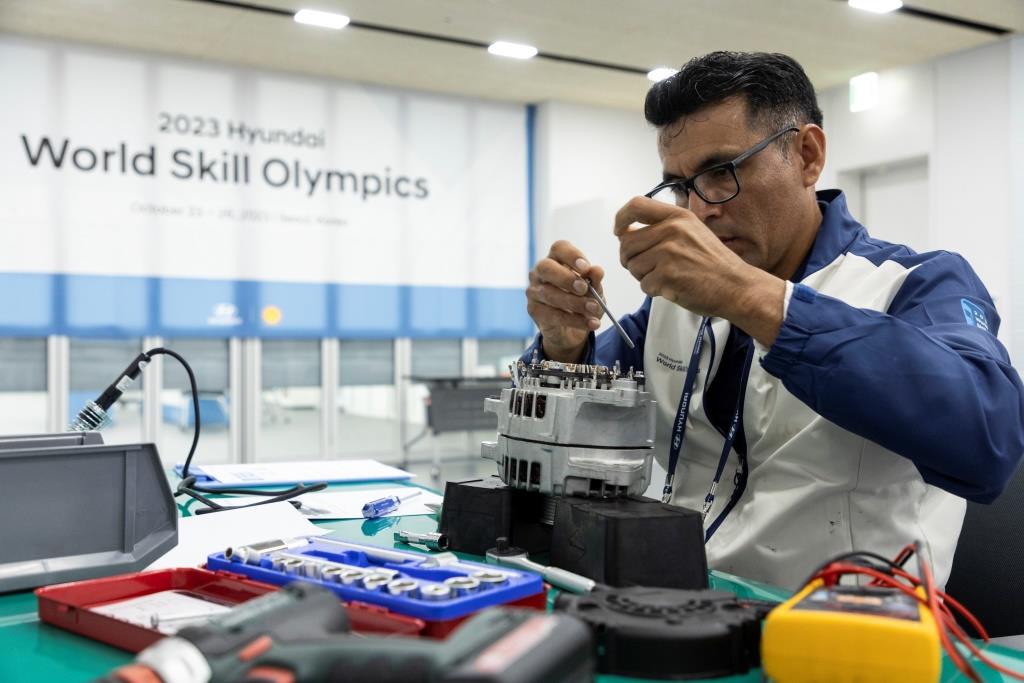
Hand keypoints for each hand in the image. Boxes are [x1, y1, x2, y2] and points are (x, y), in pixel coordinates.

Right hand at [526, 240, 605, 361]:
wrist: (573, 330)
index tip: (586, 268)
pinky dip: (574, 319)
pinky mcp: (534, 310)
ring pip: (550, 294)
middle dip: (566, 278)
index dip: (572, 256)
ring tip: (594, 309)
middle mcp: (540, 272)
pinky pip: (552, 314)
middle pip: (546, 267)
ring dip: (574, 302)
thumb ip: (595, 280)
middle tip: (584, 288)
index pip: (559, 248)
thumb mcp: (594, 291)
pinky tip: (590, 323)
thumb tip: (597, 271)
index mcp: (556, 259)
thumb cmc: (582, 301)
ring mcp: (534, 291)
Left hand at [615, 197, 784, 345]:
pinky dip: (653, 289)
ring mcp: (668, 254)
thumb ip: (664, 227)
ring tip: (664, 276)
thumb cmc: (714, 263)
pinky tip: (671, 287)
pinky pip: (643, 284)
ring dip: (642, 275)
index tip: (619, 230)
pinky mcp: (667, 276)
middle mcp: (672, 231)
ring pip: (632, 265)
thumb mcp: (693, 231)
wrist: (736, 286)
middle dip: (629, 258)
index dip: (621, 219)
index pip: (635, 206)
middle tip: (645, 266)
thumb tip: (628, 231)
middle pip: (626, 242)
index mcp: (678, 217)